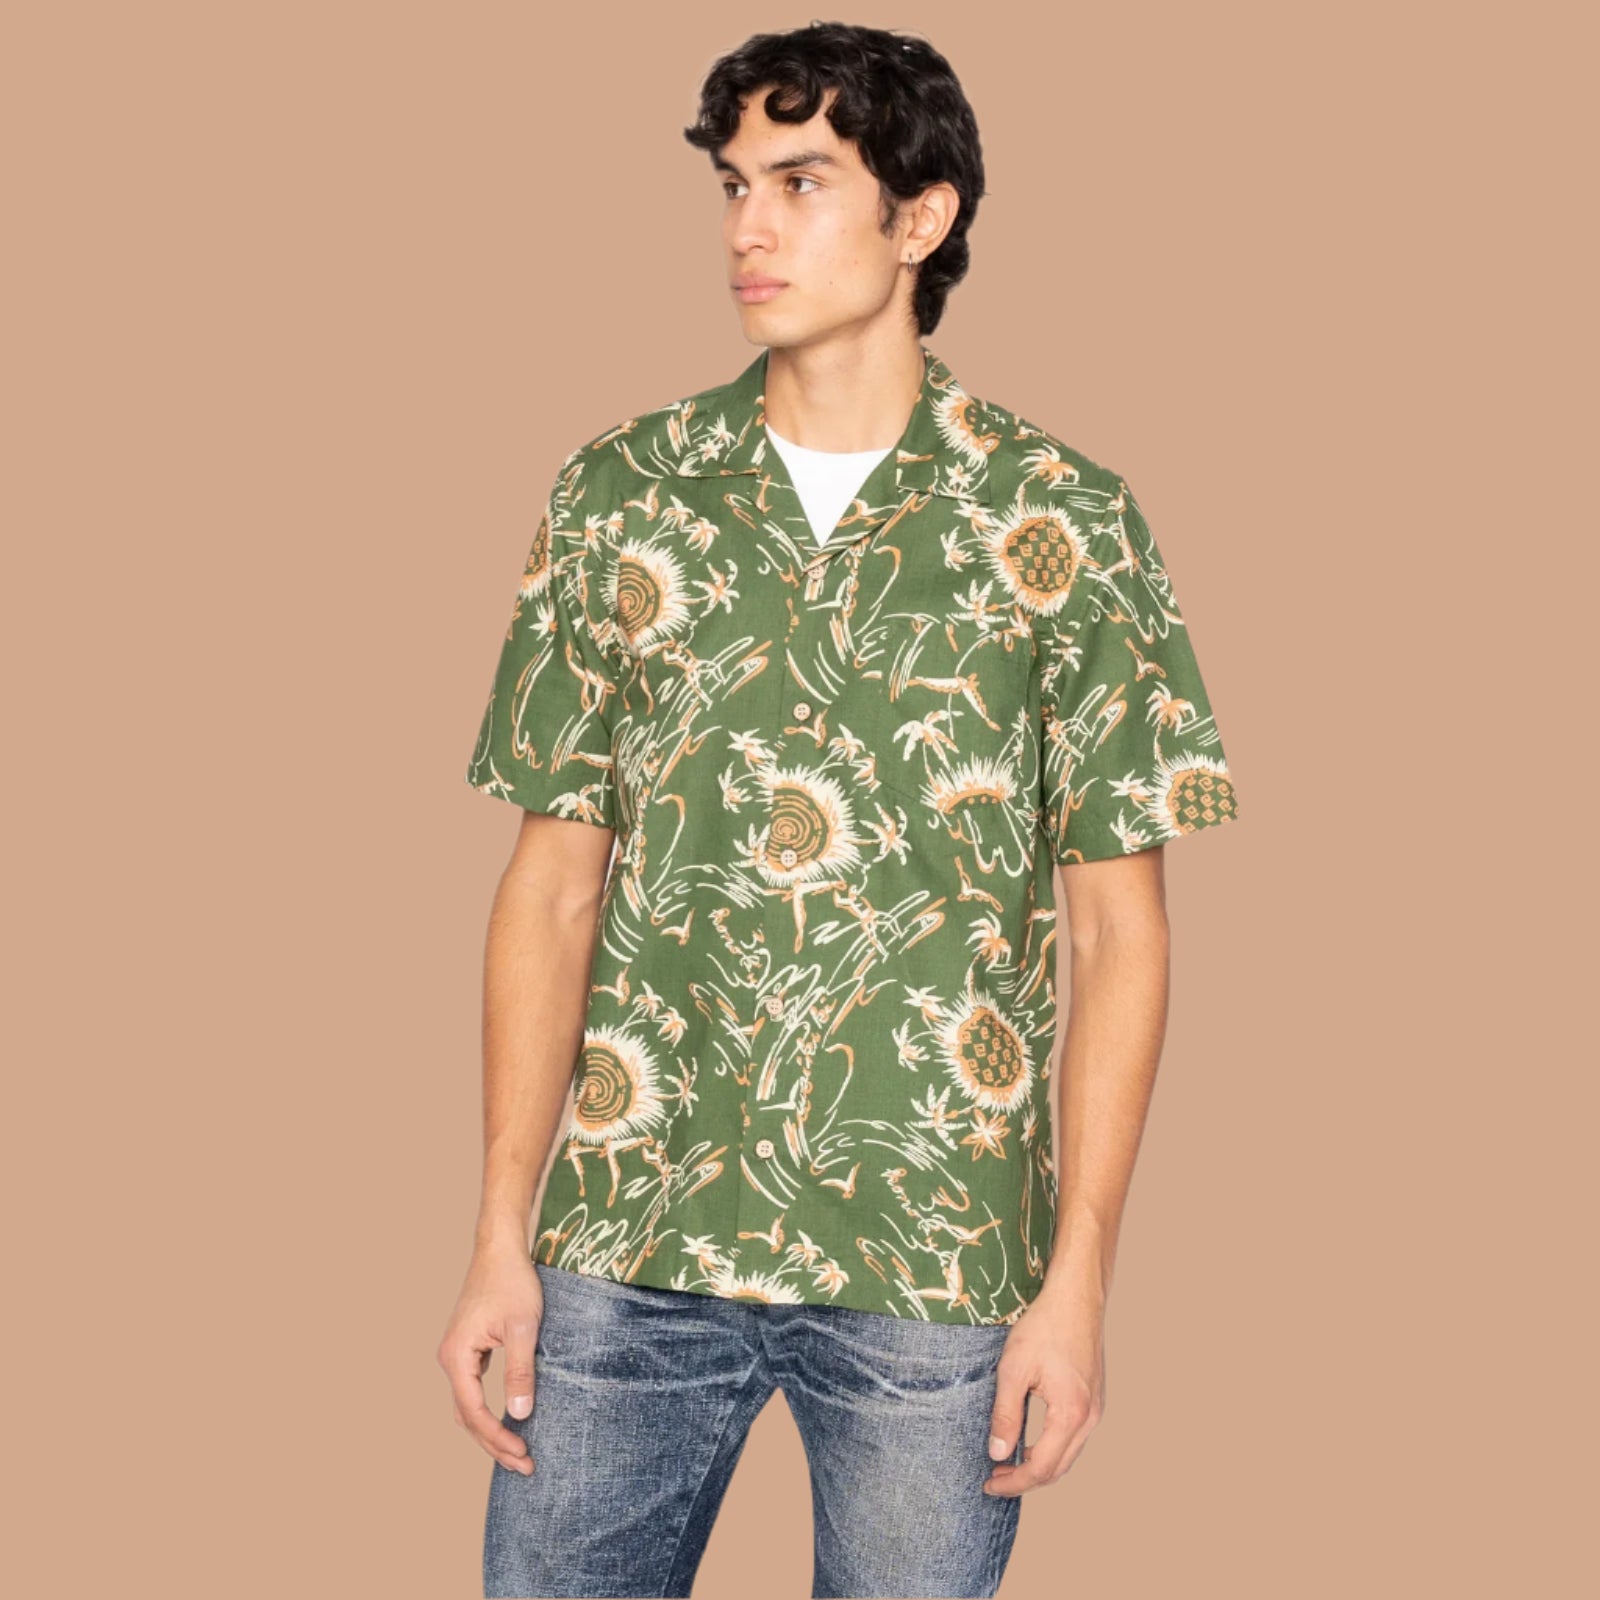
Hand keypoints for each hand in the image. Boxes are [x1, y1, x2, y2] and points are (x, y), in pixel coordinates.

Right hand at [436, 1241, 543, 1475]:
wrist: (500, 1248)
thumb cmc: (512, 1282)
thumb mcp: (523, 1327)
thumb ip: (520, 1371)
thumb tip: (520, 1415)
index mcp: (457, 1357)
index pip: (474, 1412)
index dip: (498, 1438)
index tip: (524, 1454)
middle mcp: (450, 1359)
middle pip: (467, 1416)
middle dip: (494, 1443)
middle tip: (525, 1465)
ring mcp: (457, 1354)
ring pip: (468, 1405)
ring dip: (490, 1430)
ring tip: (517, 1452)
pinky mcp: (468, 1348)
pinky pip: (473, 1389)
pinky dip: (488, 1410)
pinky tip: (509, 1419)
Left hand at [981, 1275, 1105, 1496]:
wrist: (1076, 1298)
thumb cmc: (1044, 1327)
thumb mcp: (1014, 1369)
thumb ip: (1005, 1414)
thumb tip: (997, 1452)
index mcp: (1071, 1414)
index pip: (1042, 1467)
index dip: (1014, 1482)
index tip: (989, 1484)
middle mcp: (1090, 1418)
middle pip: (1059, 1468)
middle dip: (1026, 1479)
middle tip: (995, 1477)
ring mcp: (1096, 1409)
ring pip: (1069, 1455)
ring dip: (1040, 1465)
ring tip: (1008, 1462)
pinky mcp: (1095, 1399)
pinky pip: (1075, 1437)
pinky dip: (1052, 1448)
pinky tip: (1031, 1441)